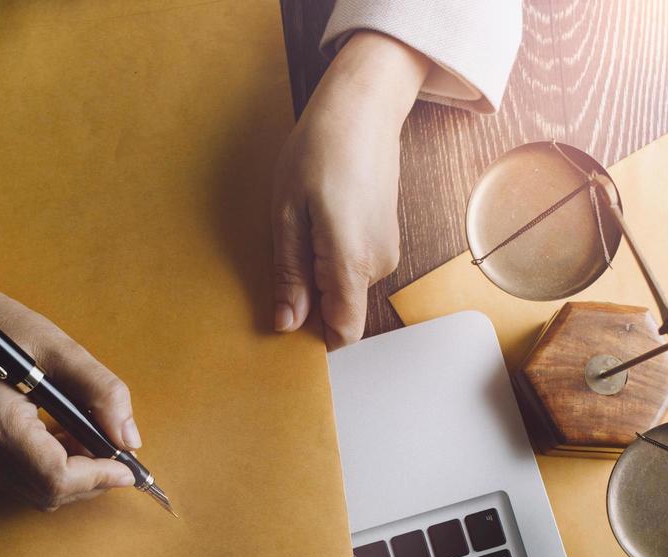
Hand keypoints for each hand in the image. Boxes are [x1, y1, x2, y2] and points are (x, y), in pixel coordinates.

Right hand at [0, 258, 140, 510]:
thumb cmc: (0, 325)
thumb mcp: (60, 348)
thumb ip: (101, 393)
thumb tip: (129, 439)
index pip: (54, 477)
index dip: (98, 478)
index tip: (128, 468)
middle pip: (48, 493)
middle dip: (91, 479)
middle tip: (116, 454)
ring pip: (38, 491)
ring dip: (74, 475)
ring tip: (92, 439)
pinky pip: (24, 476)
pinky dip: (54, 467)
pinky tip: (67, 436)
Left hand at [271, 31, 428, 348]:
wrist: (364, 106)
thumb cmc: (321, 148)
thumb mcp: (287, 213)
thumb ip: (290, 273)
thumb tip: (287, 323)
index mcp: (352, 263)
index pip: (343, 333)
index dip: (313, 339)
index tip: (286, 325)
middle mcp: (377, 265)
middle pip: (339, 309)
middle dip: (308, 298)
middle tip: (282, 255)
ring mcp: (385, 251)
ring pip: (344, 286)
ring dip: (317, 272)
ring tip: (300, 226)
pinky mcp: (384, 237)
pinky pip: (353, 265)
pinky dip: (330, 255)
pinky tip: (317, 219)